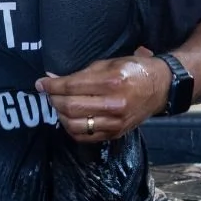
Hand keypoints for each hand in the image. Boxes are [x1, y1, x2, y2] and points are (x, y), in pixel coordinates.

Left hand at [36, 46, 169, 142]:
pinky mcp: (116, 133)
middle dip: (54, 100)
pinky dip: (71, 129)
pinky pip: (85, 136)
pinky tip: (69, 118)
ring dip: (60, 115)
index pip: (72, 86)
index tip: (40, 83)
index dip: (52, 85)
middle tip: (49, 94)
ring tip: (58, 106)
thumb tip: (54, 78)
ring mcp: (115, 122)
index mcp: (112, 82)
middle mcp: (114, 104)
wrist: (160, 87)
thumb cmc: (133, 70)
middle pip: (71, 107)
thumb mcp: (108, 63)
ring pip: (75, 125)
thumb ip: (81, 73)